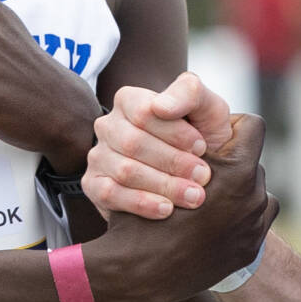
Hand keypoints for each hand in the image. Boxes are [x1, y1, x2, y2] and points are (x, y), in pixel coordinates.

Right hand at [84, 113, 277, 301]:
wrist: (142, 275)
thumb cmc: (143, 214)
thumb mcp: (155, 165)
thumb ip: (181, 137)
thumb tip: (182, 114)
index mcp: (237, 172)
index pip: (251, 125)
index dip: (229, 127)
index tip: (209, 139)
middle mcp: (255, 197)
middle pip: (250, 161)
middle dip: (228, 164)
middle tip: (202, 173)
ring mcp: (256, 226)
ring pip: (253, 190)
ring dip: (233, 191)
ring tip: (205, 199)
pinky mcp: (250, 248)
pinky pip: (255, 218)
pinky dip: (237, 217)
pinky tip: (212, 221)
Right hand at [85, 73, 238, 219]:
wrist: (197, 176)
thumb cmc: (201, 139)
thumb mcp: (207, 108)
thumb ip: (189, 92)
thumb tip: (161, 106)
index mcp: (129, 100)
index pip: (144, 112)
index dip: (175, 132)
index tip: (202, 147)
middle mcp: (108, 125)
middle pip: (134, 143)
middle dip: (174, 162)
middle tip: (203, 177)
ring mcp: (98, 156)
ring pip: (125, 171)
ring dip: (164, 185)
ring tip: (193, 196)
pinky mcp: (93, 185)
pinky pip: (111, 194)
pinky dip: (142, 203)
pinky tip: (167, 209)